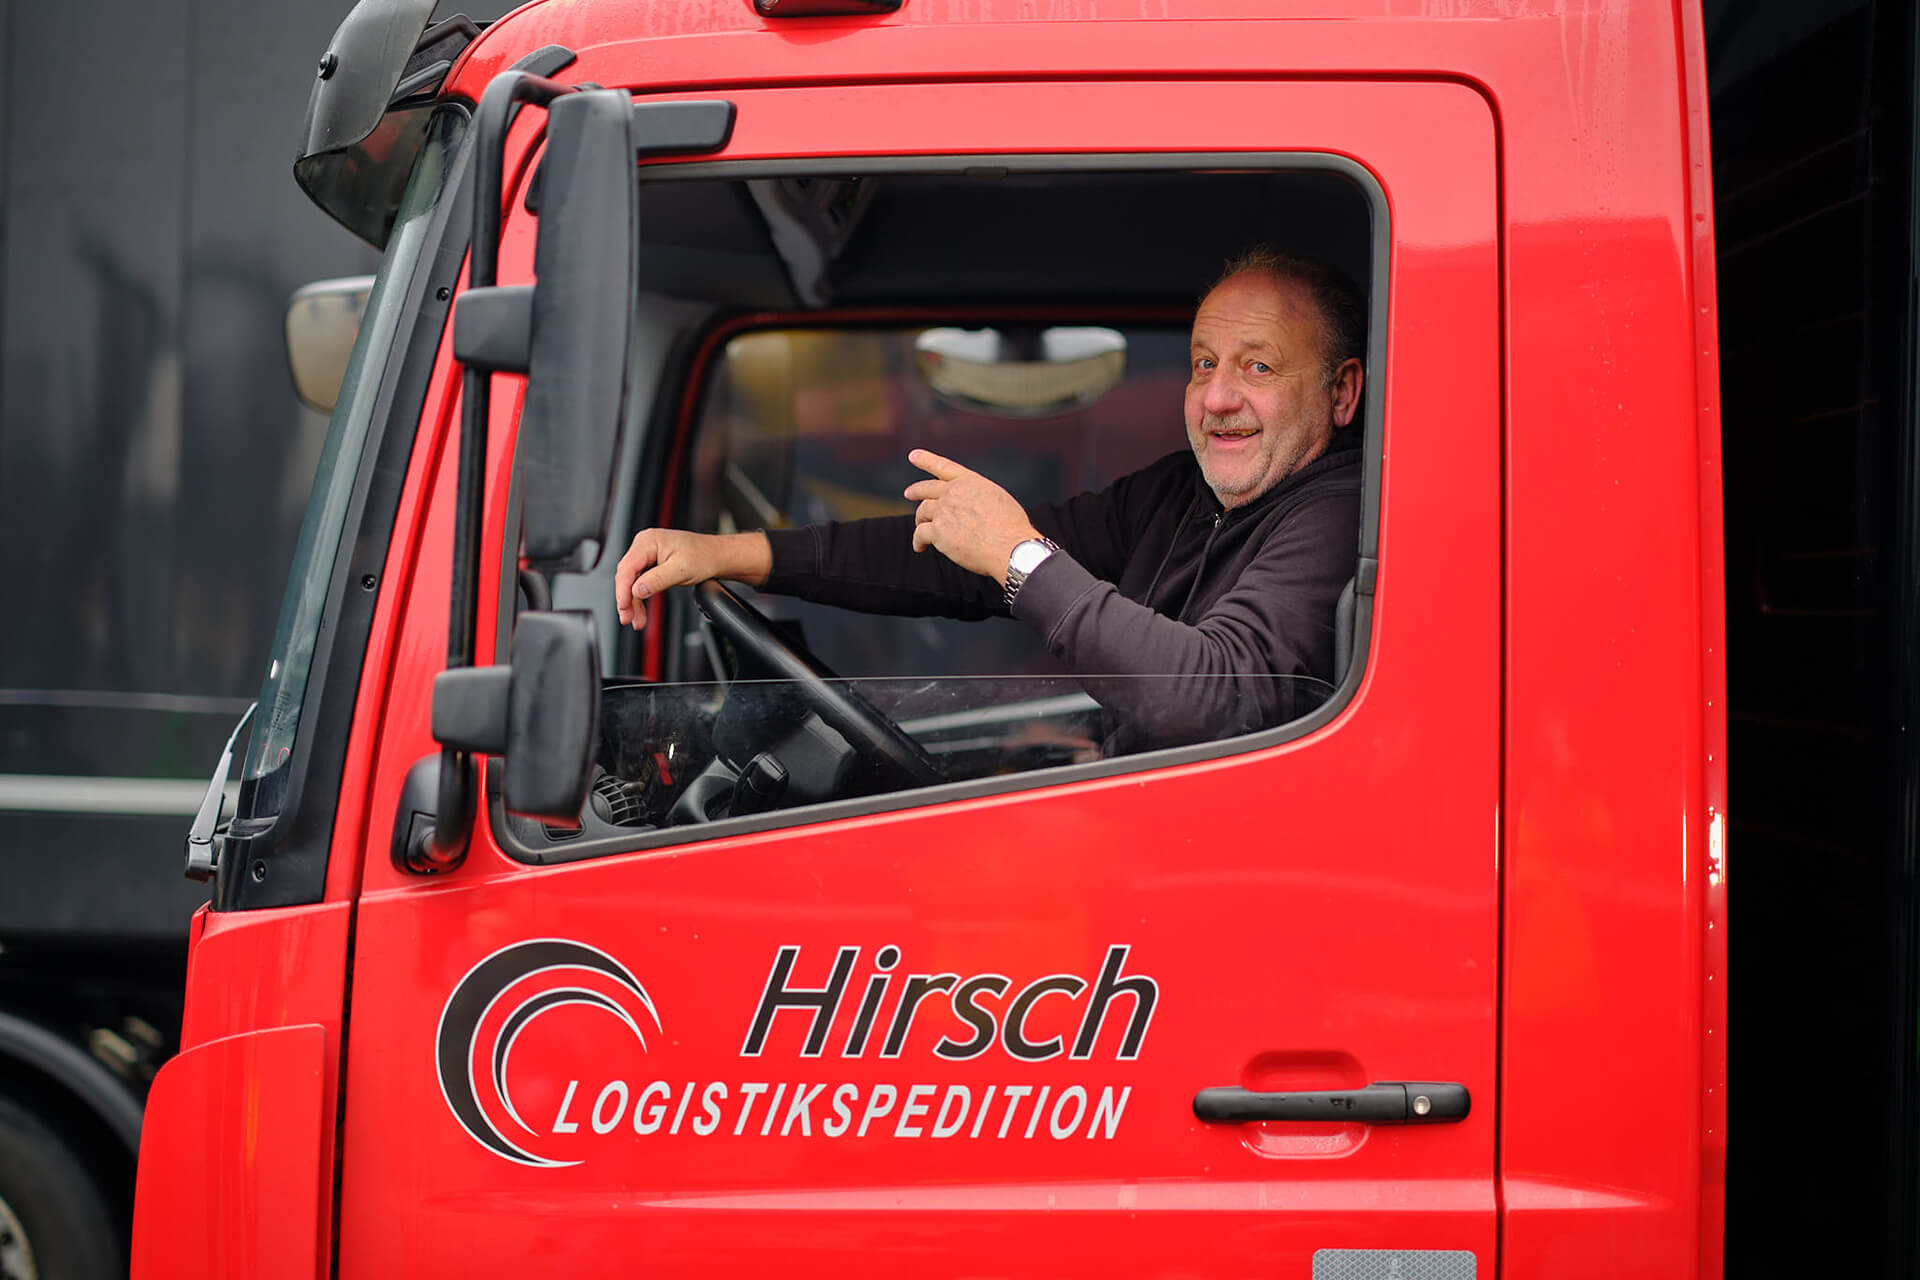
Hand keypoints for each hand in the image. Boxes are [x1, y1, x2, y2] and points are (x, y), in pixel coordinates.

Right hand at [613, 529, 769, 630]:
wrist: (717, 556)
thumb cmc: (704, 556)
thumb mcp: (681, 570)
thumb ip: (657, 579)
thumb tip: (637, 590)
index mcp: (649, 541)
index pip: (627, 568)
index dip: (623, 590)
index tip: (624, 608)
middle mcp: (645, 544)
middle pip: (627, 576)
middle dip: (627, 600)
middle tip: (628, 619)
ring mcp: (647, 553)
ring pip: (632, 581)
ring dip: (633, 602)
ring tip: (636, 620)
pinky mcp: (651, 562)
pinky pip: (640, 581)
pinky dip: (640, 597)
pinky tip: (641, 610)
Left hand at [902, 450, 1040, 583]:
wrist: (1010, 546)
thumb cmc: (1011, 528)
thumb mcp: (998, 499)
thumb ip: (978, 498)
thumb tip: (970, 508)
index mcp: (971, 482)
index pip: (944, 467)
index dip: (926, 460)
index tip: (913, 455)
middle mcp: (954, 492)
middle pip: (927, 489)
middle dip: (916, 491)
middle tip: (909, 493)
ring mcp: (944, 510)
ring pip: (923, 512)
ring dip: (920, 520)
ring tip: (920, 528)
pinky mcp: (938, 531)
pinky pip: (920, 534)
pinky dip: (918, 541)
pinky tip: (920, 547)